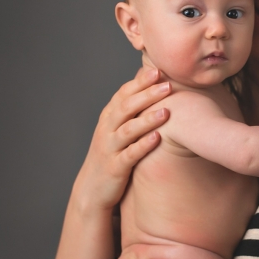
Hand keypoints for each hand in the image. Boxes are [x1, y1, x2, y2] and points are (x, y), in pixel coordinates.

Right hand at [74, 66, 171, 210]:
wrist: (91, 189)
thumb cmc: (111, 155)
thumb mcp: (116, 130)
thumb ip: (129, 111)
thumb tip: (149, 87)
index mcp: (108, 118)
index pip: (123, 94)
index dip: (140, 82)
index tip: (159, 70)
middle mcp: (107, 130)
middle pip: (126, 107)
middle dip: (147, 95)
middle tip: (168, 85)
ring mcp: (110, 148)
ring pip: (128, 130)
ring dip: (147, 119)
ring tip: (167, 111)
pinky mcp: (115, 167)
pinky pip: (130, 154)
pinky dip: (143, 145)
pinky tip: (158, 138)